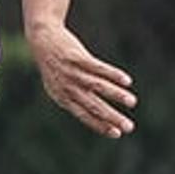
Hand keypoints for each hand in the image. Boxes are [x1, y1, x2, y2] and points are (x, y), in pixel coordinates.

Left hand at [28, 22, 136, 137]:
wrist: (41, 39)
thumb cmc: (54, 66)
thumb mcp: (58, 86)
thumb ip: (75, 99)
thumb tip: (96, 114)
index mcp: (62, 98)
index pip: (84, 115)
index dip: (100, 125)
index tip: (117, 134)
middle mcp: (67, 87)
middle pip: (93, 105)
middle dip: (112, 117)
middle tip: (129, 127)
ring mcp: (72, 72)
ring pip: (98, 86)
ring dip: (116, 95)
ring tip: (132, 102)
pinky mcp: (77, 57)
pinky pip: (98, 67)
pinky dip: (113, 74)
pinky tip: (127, 81)